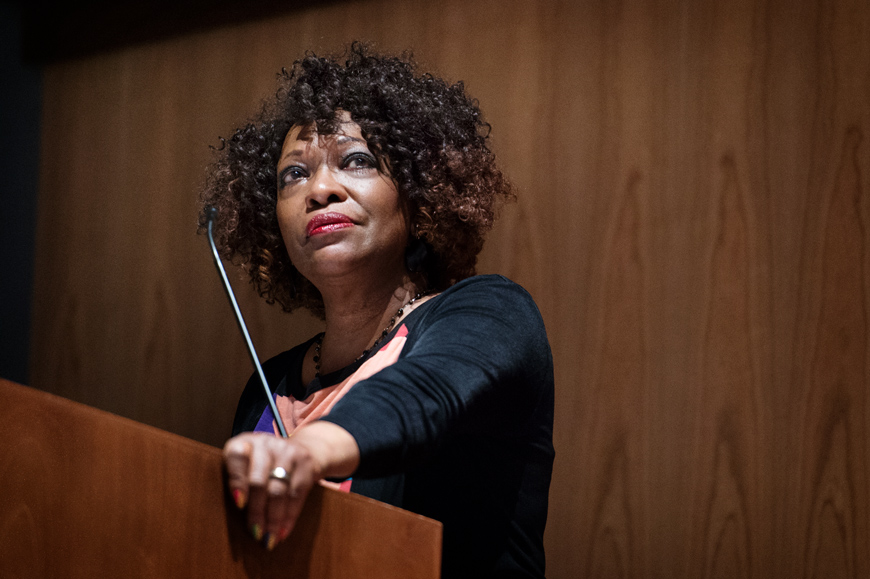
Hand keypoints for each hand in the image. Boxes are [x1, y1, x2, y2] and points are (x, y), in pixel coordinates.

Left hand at [223, 421, 359, 549]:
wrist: (303, 448)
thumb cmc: (264, 464)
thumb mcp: (247, 464)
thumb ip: (237, 480)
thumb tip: (231, 515)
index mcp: (244, 442)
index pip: (237, 457)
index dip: (237, 481)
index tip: (238, 504)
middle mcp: (266, 443)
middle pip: (259, 481)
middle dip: (256, 512)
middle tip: (255, 533)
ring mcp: (287, 451)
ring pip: (278, 491)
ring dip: (273, 519)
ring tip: (268, 538)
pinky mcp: (305, 462)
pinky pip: (296, 494)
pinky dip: (289, 516)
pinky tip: (283, 530)